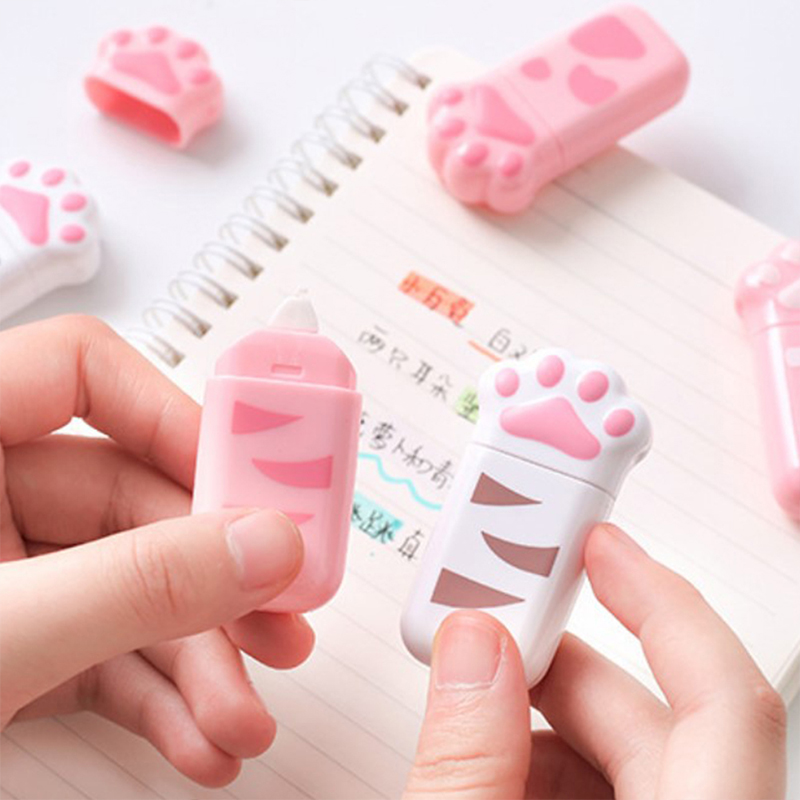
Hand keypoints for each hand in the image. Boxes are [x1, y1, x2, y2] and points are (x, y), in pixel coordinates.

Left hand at [0, 316, 314, 786]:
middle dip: (214, 578)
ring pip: (132, 587)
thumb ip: (134, 585)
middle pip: (134, 500)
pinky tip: (198, 735)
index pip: (80, 372)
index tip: (248, 487)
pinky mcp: (16, 648)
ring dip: (199, 658)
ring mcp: (1, 579)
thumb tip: (262, 547)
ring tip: (241, 717)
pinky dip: (160, 695)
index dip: (174, 418)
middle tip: (282, 616)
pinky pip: (108, 650)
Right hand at [404, 523, 786, 798]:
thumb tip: (474, 645)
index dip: (665, 604)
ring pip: (639, 763)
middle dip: (562, 671)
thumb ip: (466, 762)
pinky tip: (490, 779)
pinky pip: (623, 797)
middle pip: (663, 724)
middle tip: (488, 640)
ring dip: (545, 732)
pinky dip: (553, 774)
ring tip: (469, 729)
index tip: (602, 548)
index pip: (727, 700)